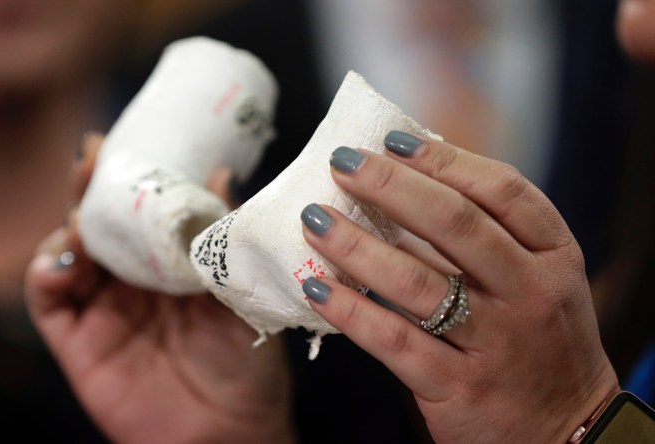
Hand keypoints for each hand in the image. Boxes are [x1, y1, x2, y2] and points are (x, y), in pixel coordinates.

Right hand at [25, 134, 291, 443]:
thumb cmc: (245, 367)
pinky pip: (46, 299)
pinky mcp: (78, 341)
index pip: (140, 215)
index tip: (126, 144)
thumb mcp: (240, 292)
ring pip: (67, 251)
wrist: (232, 433)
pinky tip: (65, 257)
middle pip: (99, 225)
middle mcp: (132, 283)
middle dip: (91, 187)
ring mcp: (101, 309)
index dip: (129, 180)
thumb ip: (223, 236)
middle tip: (93, 155)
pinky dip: (46, 270)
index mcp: (169, 268)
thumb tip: (220, 173)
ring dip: (69, 222)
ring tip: (84, 207)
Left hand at [301, 133, 619, 442]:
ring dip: (357, 245)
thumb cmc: (539, 341)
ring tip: (315, 220)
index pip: (503, 191)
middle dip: (390, 187)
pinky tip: (316, 287)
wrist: (565, 433)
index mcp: (553, 255)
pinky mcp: (458, 388)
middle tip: (341, 164)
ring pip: (416, 281)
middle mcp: (530, 293)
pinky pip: (394, 340)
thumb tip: (404, 185)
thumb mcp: (537, 280)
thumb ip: (486, 238)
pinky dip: (350, 310)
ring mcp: (496, 343)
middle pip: (455, 224)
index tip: (393, 141)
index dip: (445, 159)